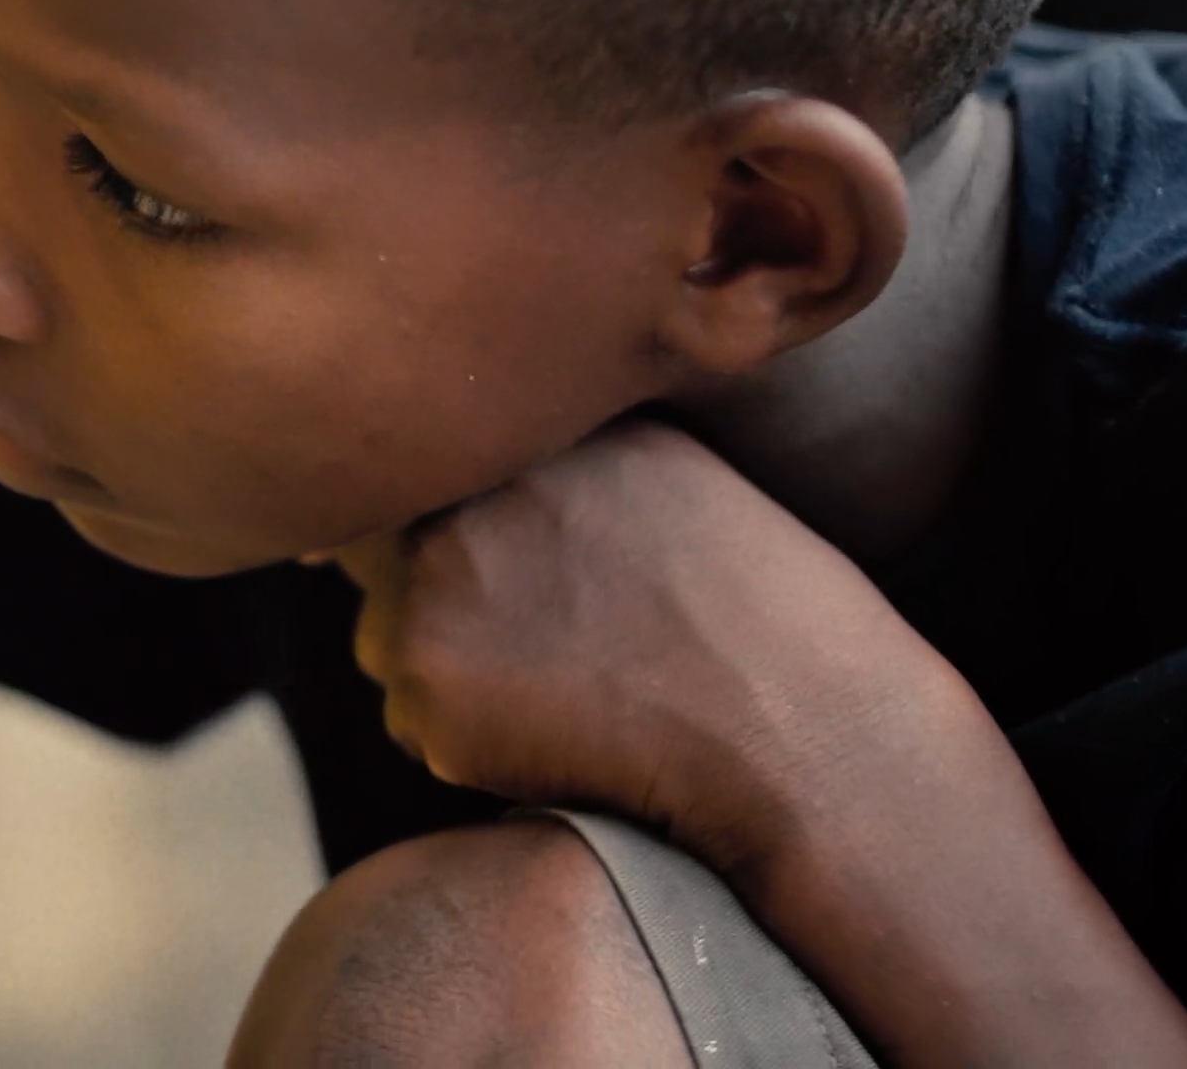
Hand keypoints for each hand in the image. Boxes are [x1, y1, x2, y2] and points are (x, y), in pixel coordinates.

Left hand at [330, 420, 977, 878]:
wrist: (801, 727)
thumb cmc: (768, 620)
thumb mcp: (669, 480)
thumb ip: (563, 468)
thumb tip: (476, 469)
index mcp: (526, 435)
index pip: (417, 467)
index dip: (435, 531)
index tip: (477, 573)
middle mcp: (467, 486)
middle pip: (384, 559)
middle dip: (439, 606)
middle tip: (549, 655)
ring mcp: (435, 577)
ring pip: (386, 646)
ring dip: (446, 679)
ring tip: (566, 698)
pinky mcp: (428, 675)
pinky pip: (412, 727)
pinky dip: (466, 750)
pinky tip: (557, 745)